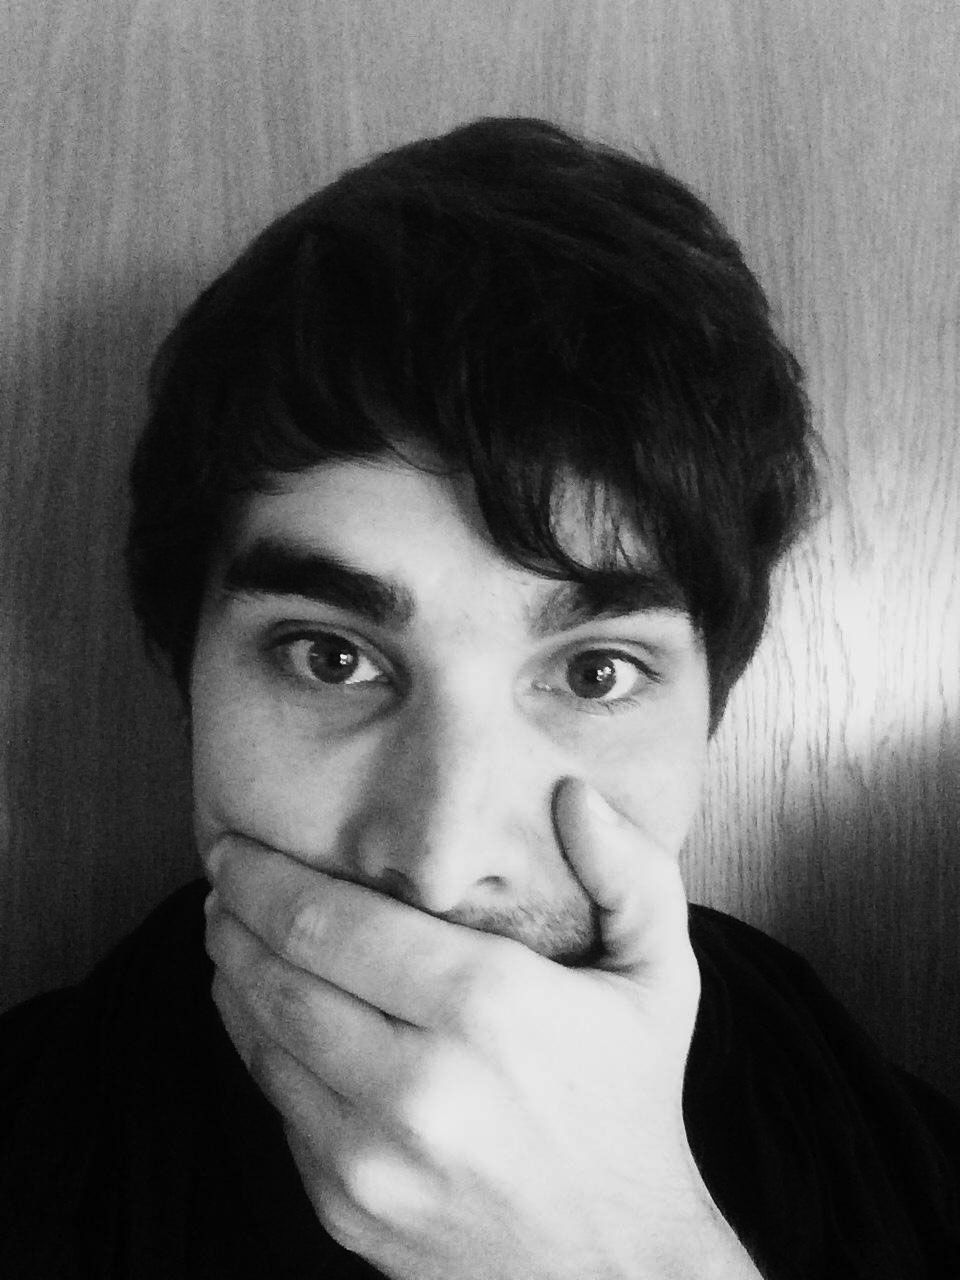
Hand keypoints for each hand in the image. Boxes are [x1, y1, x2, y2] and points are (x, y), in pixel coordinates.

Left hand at [204, 779, 758, 1278]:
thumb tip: (575, 794)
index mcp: (487, 1006)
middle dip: (233, 916)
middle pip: (278, 973)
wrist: (616, 1269)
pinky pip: (275, 1106)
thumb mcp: (660, 977)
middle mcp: (417, 1083)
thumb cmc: (629, 1106)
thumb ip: (631, 872)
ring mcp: (372, 1156)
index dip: (264, 875)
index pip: (329, 919)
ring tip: (228, 936)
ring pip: (261, 1038)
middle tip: (221, 881)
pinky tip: (265, 1014)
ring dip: (231, 976)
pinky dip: (259, 1047)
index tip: (236, 846)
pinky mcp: (344, 1207)